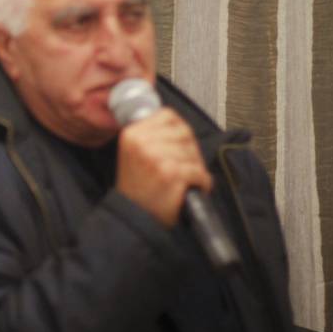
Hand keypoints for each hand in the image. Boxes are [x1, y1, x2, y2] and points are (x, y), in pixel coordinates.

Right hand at [116, 108, 211, 226]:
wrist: (134, 216)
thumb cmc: (138, 189)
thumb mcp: (134, 153)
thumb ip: (151, 134)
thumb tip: (176, 121)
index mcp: (132, 133)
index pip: (168, 115)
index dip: (178, 130)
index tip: (176, 145)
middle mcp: (141, 142)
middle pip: (184, 133)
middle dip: (188, 151)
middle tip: (180, 167)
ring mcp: (156, 157)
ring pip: (193, 152)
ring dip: (194, 168)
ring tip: (181, 180)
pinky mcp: (171, 173)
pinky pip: (199, 171)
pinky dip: (200, 183)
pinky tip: (187, 189)